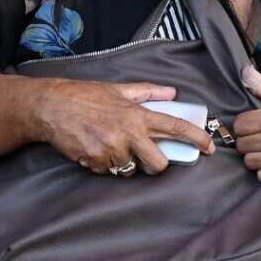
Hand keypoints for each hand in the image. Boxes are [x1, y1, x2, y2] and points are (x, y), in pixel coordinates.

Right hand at [35, 79, 214, 175]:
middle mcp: (129, 133)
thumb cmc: (84, 96)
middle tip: (146, 157)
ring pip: (131, 170)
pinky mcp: (97, 162)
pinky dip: (104, 164)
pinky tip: (95, 148)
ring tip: (110, 145)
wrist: (52, 107)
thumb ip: (148, 91)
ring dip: (125, 163)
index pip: (176, 127)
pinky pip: (109, 171)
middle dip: (156, 164)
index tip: (209, 147)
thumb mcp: (118, 89)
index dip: (197, 138)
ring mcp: (113, 149)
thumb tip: (171, 93)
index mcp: (138, 115)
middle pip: (159, 163)